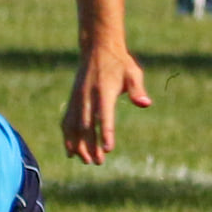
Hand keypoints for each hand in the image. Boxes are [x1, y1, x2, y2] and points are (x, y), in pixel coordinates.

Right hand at [61, 44, 151, 164]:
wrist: (97, 48)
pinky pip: (66, 121)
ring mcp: (77, 98)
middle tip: (98, 162)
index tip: (108, 150)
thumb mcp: (133, 73)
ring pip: (73, 126)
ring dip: (78, 145)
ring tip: (86, 161)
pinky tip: (71, 152)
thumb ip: (137, 90)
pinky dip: (67, 137)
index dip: (106, 133)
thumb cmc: (120, 64)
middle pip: (86, 125)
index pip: (104, 116)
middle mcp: (88, 96)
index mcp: (104, 90)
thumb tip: (145, 104)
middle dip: (91, 145)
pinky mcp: (72, 100)